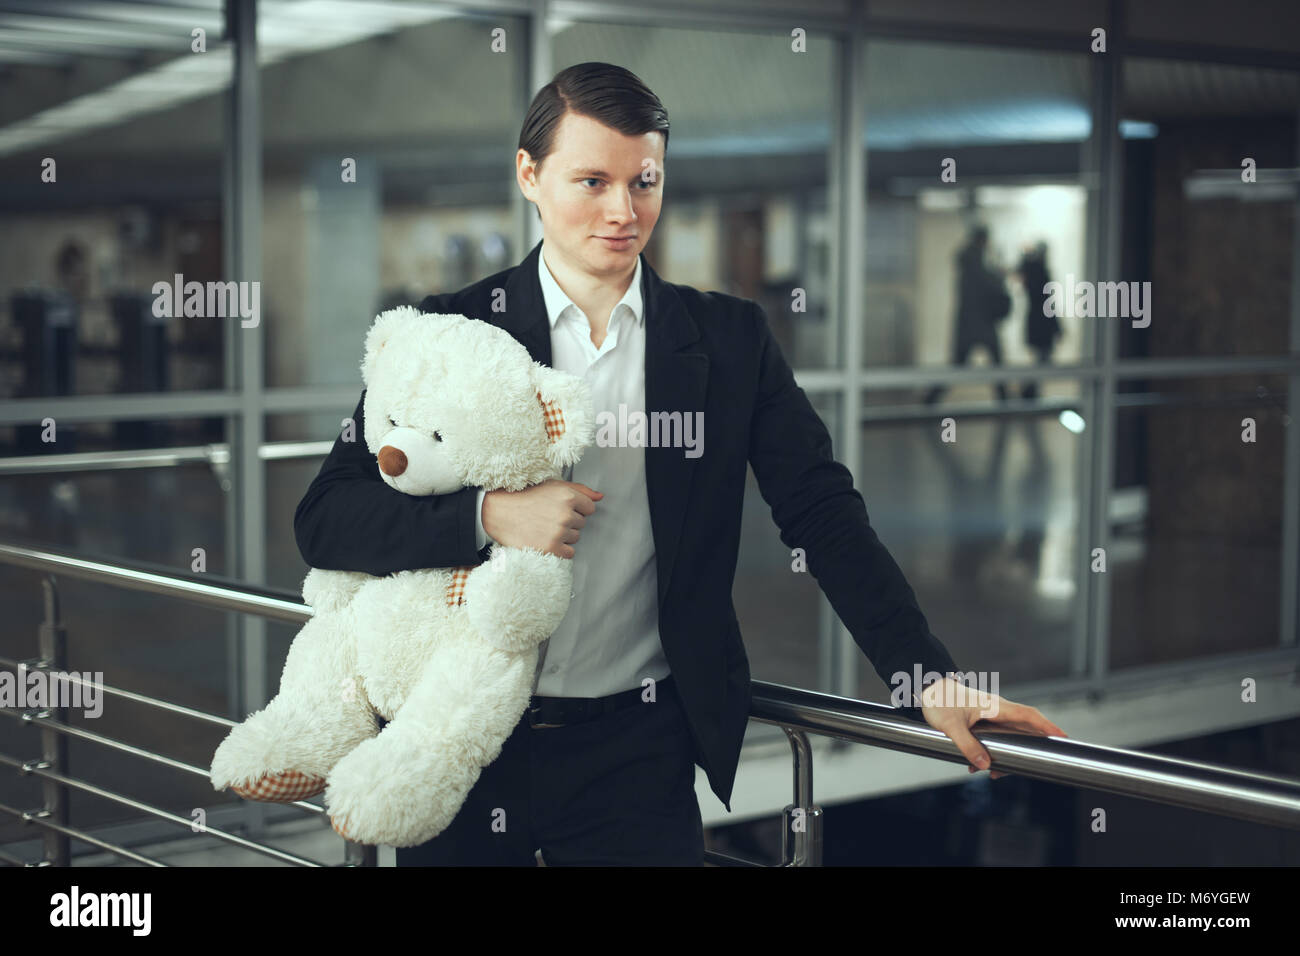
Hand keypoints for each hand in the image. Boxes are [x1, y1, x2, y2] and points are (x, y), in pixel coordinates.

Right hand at [482, 479, 602, 558]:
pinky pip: (569, 553)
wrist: (498, 511)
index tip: (561, 508)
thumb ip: (580, 490)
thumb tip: (600, 497)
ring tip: (545, 526)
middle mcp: (565, 514)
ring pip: (575, 538)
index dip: (577, 508)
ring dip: (564, 535)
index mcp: (568, 496)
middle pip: (582, 524)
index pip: (590, 508)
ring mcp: (558, 532)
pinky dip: (559, 549)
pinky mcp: (551, 548)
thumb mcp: (553, 486)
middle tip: (549, 517)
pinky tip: (545, 538)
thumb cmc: (525, 496)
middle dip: (569, 521)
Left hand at [917, 677, 1066, 779]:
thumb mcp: (951, 726)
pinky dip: (992, 751)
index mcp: (996, 706)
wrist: (927, 689)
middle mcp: (998, 709)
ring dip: (1005, 755)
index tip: (1064, 738)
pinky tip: (977, 764)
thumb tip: (985, 764)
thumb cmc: (939, 701)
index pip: (1029, 715)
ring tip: (991, 772)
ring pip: (1010, 736)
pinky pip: (997, 737)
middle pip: (1024, 730)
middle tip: (1022, 768)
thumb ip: (968, 745)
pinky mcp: (984, 720)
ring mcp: (992, 715)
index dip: (1047, 726)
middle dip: (1027, 750)